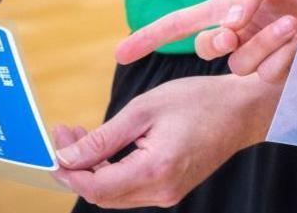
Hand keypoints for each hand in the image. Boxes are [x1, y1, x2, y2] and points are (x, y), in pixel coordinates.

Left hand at [51, 73, 276, 207]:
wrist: (241, 110)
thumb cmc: (198, 102)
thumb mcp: (144, 109)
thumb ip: (103, 137)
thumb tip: (67, 157)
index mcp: (155, 171)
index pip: (96, 186)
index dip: (69, 170)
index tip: (55, 146)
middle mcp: (161, 191)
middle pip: (102, 194)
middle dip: (76, 167)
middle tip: (64, 135)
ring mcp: (167, 194)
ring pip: (114, 194)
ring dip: (92, 169)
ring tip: (80, 137)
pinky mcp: (170, 189)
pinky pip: (130, 188)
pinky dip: (111, 170)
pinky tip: (104, 147)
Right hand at [115, 0, 296, 81]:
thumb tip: (225, 23)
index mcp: (233, 6)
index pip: (183, 23)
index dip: (151, 37)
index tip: (120, 53)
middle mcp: (243, 35)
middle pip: (209, 49)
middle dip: (223, 40)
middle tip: (248, 28)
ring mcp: (263, 56)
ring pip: (239, 65)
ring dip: (265, 43)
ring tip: (296, 25)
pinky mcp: (285, 73)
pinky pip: (267, 73)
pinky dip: (283, 54)